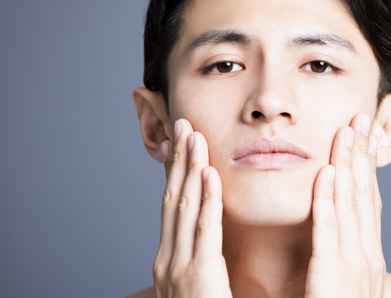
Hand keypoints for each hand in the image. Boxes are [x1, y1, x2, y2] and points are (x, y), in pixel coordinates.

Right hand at [152, 119, 232, 297]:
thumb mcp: (197, 281)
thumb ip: (200, 253)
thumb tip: (208, 225)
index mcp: (170, 258)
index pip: (172, 204)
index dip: (176, 170)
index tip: (182, 141)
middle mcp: (167, 257)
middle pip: (172, 197)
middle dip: (178, 159)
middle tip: (183, 124)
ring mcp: (178, 267)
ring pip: (183, 206)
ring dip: (189, 168)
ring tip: (194, 136)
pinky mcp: (198, 277)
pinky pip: (204, 230)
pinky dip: (205, 199)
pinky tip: (208, 174)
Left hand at [305, 113, 385, 296]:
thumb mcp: (343, 280)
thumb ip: (339, 252)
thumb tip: (332, 223)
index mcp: (367, 255)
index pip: (367, 200)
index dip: (366, 165)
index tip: (362, 135)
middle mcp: (367, 255)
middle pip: (365, 194)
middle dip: (363, 154)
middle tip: (361, 117)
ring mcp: (355, 266)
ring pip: (352, 205)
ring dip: (350, 165)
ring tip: (347, 131)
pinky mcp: (334, 277)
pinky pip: (330, 232)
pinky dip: (330, 201)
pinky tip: (328, 174)